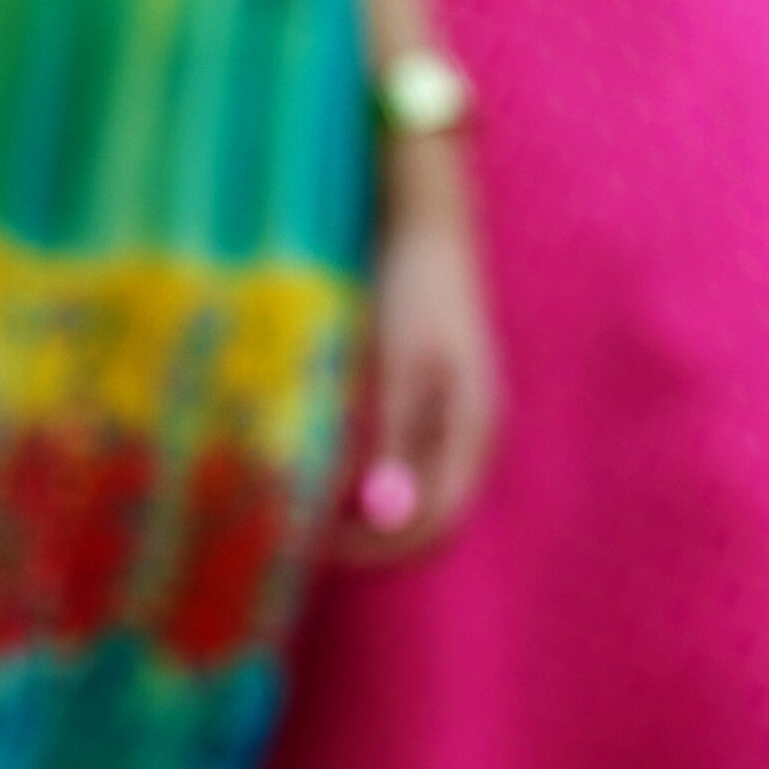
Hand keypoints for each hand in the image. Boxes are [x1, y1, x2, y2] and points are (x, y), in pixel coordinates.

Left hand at [331, 133, 498, 564]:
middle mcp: (463, 433)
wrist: (423, 223)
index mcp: (470, 432)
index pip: (431, 522)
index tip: (314, 545)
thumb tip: (387, 515)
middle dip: (364, 531)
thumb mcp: (403, 366)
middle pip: (420, 511)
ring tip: (299, 500)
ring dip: (357, 503)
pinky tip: (315, 459)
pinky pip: (392, 452)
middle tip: (298, 531)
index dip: (376, 545)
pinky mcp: (418, 392)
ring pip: (403, 485)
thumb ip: (397, 437)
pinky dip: (356, 469)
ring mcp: (443, 413)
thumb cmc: (416, 291)